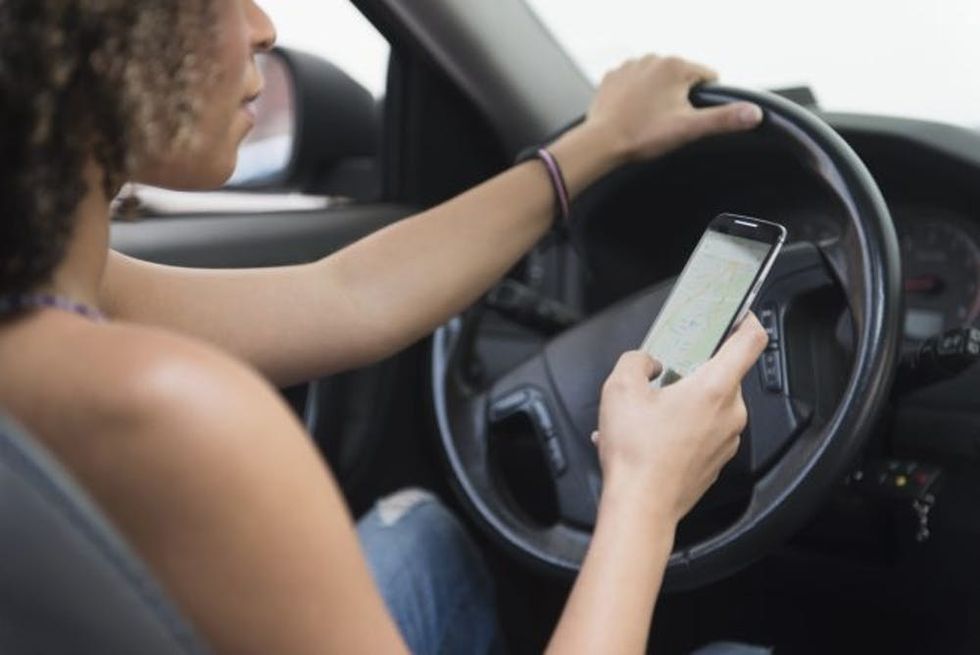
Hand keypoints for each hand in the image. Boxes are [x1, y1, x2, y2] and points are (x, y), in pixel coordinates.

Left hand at [585, 54, 763, 161]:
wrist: (601, 142)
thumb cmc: (642, 135)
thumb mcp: (690, 129)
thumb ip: (724, 119)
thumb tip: (754, 113)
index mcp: (676, 66)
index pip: (708, 78)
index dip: (704, 101)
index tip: (688, 118)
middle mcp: (653, 58)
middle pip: (681, 79)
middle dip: (679, 99)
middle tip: (665, 123)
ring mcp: (630, 66)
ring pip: (657, 81)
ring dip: (658, 97)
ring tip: (647, 120)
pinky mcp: (613, 76)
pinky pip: (634, 85)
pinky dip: (635, 98)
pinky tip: (631, 114)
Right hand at [594, 314, 768, 523]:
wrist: (641, 507)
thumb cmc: (636, 455)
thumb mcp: (620, 389)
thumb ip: (636, 361)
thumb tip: (646, 361)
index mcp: (714, 388)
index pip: (750, 340)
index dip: (747, 319)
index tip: (737, 313)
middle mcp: (729, 413)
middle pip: (723, 373)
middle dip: (694, 368)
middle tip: (666, 370)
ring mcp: (727, 440)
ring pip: (711, 404)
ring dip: (684, 400)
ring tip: (648, 411)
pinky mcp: (717, 461)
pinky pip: (704, 431)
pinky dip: (681, 426)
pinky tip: (650, 435)